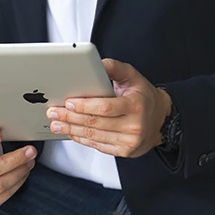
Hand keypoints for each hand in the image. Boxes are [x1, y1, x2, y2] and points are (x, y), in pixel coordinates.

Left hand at [46, 58, 170, 158]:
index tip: (69, 102)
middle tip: (54, 112)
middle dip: (70, 117)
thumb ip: (114, 68)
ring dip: (71, 130)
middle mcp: (134, 126)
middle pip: (95, 123)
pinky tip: (70, 132)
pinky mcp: (124, 151)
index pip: (106, 107)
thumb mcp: (133, 76)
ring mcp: (129, 141)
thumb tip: (97, 63)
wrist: (160, 119)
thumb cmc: (143, 97)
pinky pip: (98, 145)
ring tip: (56, 123)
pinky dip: (81, 139)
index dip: (85, 106)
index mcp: (136, 105)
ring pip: (94, 136)